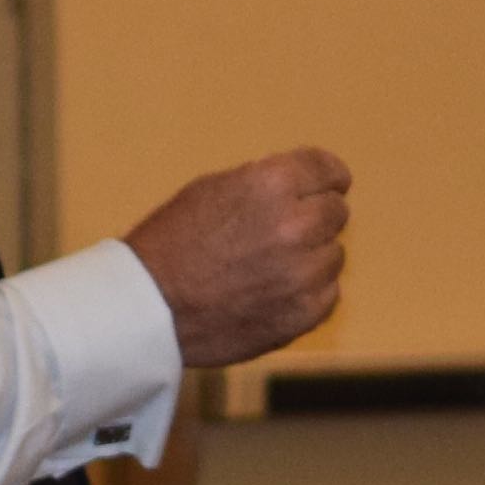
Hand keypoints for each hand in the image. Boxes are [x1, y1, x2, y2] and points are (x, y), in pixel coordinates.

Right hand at [120, 148, 349, 367]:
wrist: (147, 307)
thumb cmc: (171, 243)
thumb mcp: (212, 190)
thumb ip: (264, 184)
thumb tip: (306, 189)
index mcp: (272, 185)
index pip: (329, 170)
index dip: (327, 178)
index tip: (328, 185)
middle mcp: (296, 225)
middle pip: (336, 213)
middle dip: (314, 217)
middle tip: (282, 233)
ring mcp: (303, 274)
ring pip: (333, 256)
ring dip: (310, 258)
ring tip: (270, 268)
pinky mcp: (303, 314)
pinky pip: (328, 294)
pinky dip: (307, 294)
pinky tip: (274, 294)